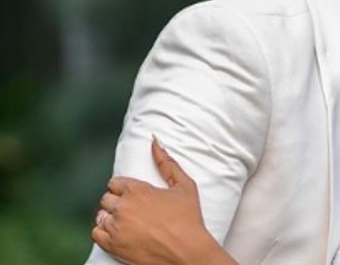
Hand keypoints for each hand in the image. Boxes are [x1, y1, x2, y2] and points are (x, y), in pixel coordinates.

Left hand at [92, 137, 236, 264]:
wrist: (187, 252)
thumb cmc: (189, 218)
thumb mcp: (184, 186)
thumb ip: (167, 163)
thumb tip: (154, 141)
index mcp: (137, 190)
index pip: (115, 183)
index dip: (124, 189)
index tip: (133, 197)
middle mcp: (122, 207)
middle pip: (106, 199)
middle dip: (117, 203)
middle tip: (132, 210)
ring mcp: (115, 227)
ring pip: (100, 216)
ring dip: (110, 218)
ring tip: (126, 223)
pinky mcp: (112, 245)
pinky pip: (96, 233)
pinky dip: (104, 233)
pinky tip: (119, 233)